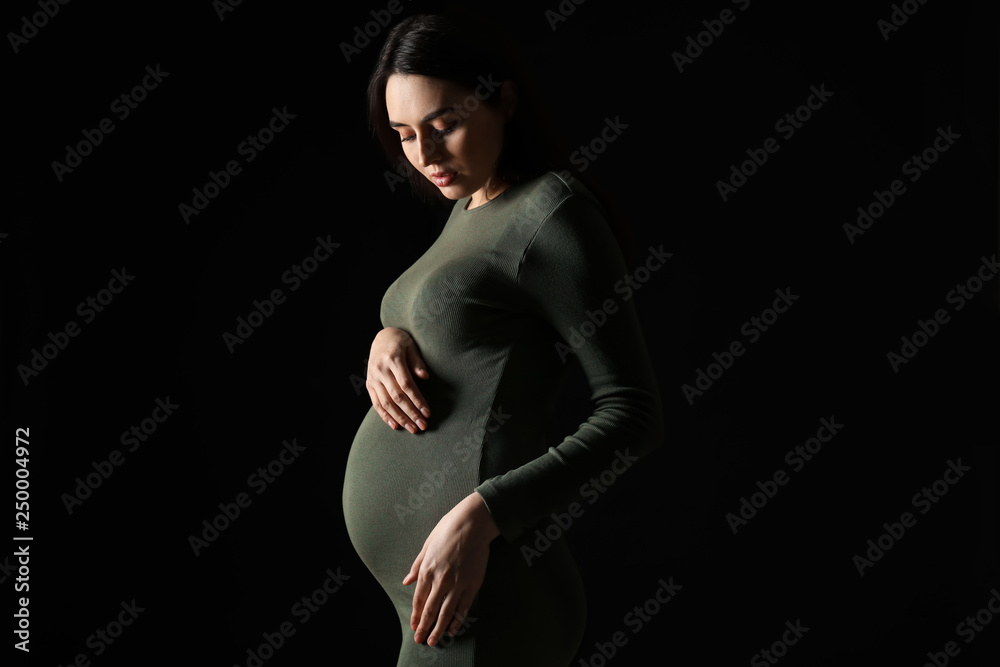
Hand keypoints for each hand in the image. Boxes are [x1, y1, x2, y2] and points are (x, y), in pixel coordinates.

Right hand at [366, 327, 430, 433]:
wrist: (382, 337)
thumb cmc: (401, 343)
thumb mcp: (412, 347)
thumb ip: (417, 362)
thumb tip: (425, 377)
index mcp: (393, 359)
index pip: (406, 384)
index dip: (417, 400)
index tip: (427, 412)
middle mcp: (381, 370)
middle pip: (397, 396)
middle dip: (411, 413)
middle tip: (423, 425)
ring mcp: (373, 378)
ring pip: (386, 403)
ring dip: (400, 418)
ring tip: (412, 429)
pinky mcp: (369, 384)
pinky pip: (376, 403)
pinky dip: (385, 416)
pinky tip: (395, 425)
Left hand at [403, 492, 499, 645]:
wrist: (473, 522)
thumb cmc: (448, 529)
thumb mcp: (427, 544)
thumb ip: (417, 565)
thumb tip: (407, 581)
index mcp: (427, 570)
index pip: (419, 600)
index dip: (416, 616)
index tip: (414, 626)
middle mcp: (441, 580)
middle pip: (430, 610)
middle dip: (424, 627)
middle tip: (421, 641)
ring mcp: (458, 583)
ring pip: (446, 612)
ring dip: (439, 629)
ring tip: (434, 641)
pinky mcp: (473, 583)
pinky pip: (464, 607)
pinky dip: (458, 620)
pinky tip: (454, 630)